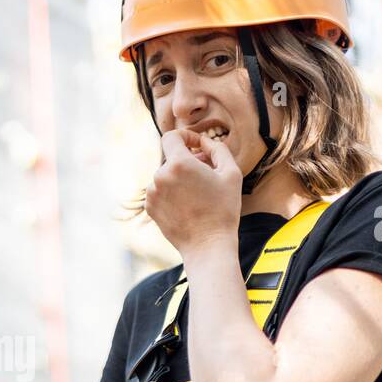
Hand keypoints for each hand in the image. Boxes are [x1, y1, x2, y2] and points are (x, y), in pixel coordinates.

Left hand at [144, 130, 242, 257]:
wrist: (207, 245)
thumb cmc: (223, 209)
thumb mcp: (231, 173)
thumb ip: (217, 149)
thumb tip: (203, 141)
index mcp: (178, 164)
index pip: (172, 136)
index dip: (185, 136)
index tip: (196, 145)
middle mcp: (160, 176)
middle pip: (172, 158)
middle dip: (188, 160)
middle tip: (206, 172)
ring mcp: (152, 193)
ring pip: (166, 175)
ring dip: (180, 177)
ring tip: (198, 191)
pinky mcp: (150, 207)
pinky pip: (160, 191)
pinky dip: (172, 192)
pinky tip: (188, 204)